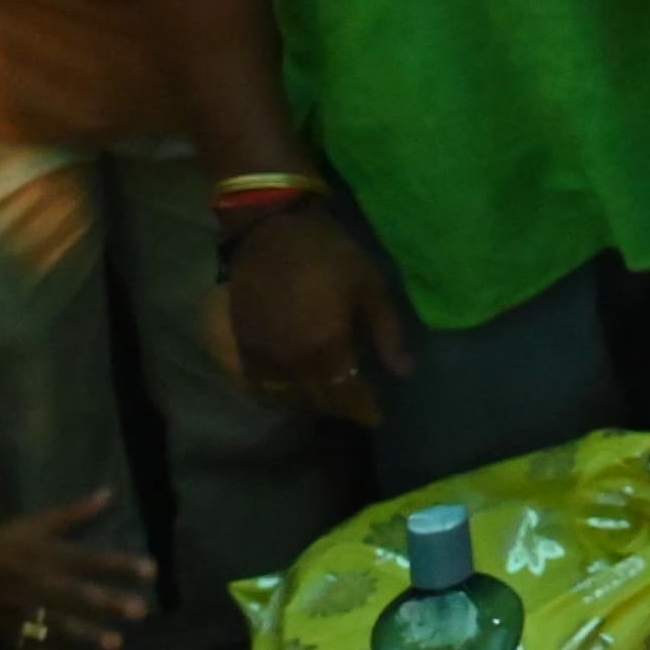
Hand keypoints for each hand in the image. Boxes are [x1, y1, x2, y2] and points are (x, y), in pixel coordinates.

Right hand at [222, 205, 411, 427]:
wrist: (271, 231)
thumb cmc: (328, 254)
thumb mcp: (370, 286)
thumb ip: (388, 332)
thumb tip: (405, 372)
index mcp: (326, 346)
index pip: (348, 394)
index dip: (365, 410)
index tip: (379, 417)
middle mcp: (292, 360)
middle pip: (319, 398)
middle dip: (342, 407)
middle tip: (359, 406)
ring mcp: (263, 354)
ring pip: (290, 393)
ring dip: (313, 398)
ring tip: (332, 394)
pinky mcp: (243, 343)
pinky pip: (261, 381)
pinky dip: (281, 388)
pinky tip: (294, 383)